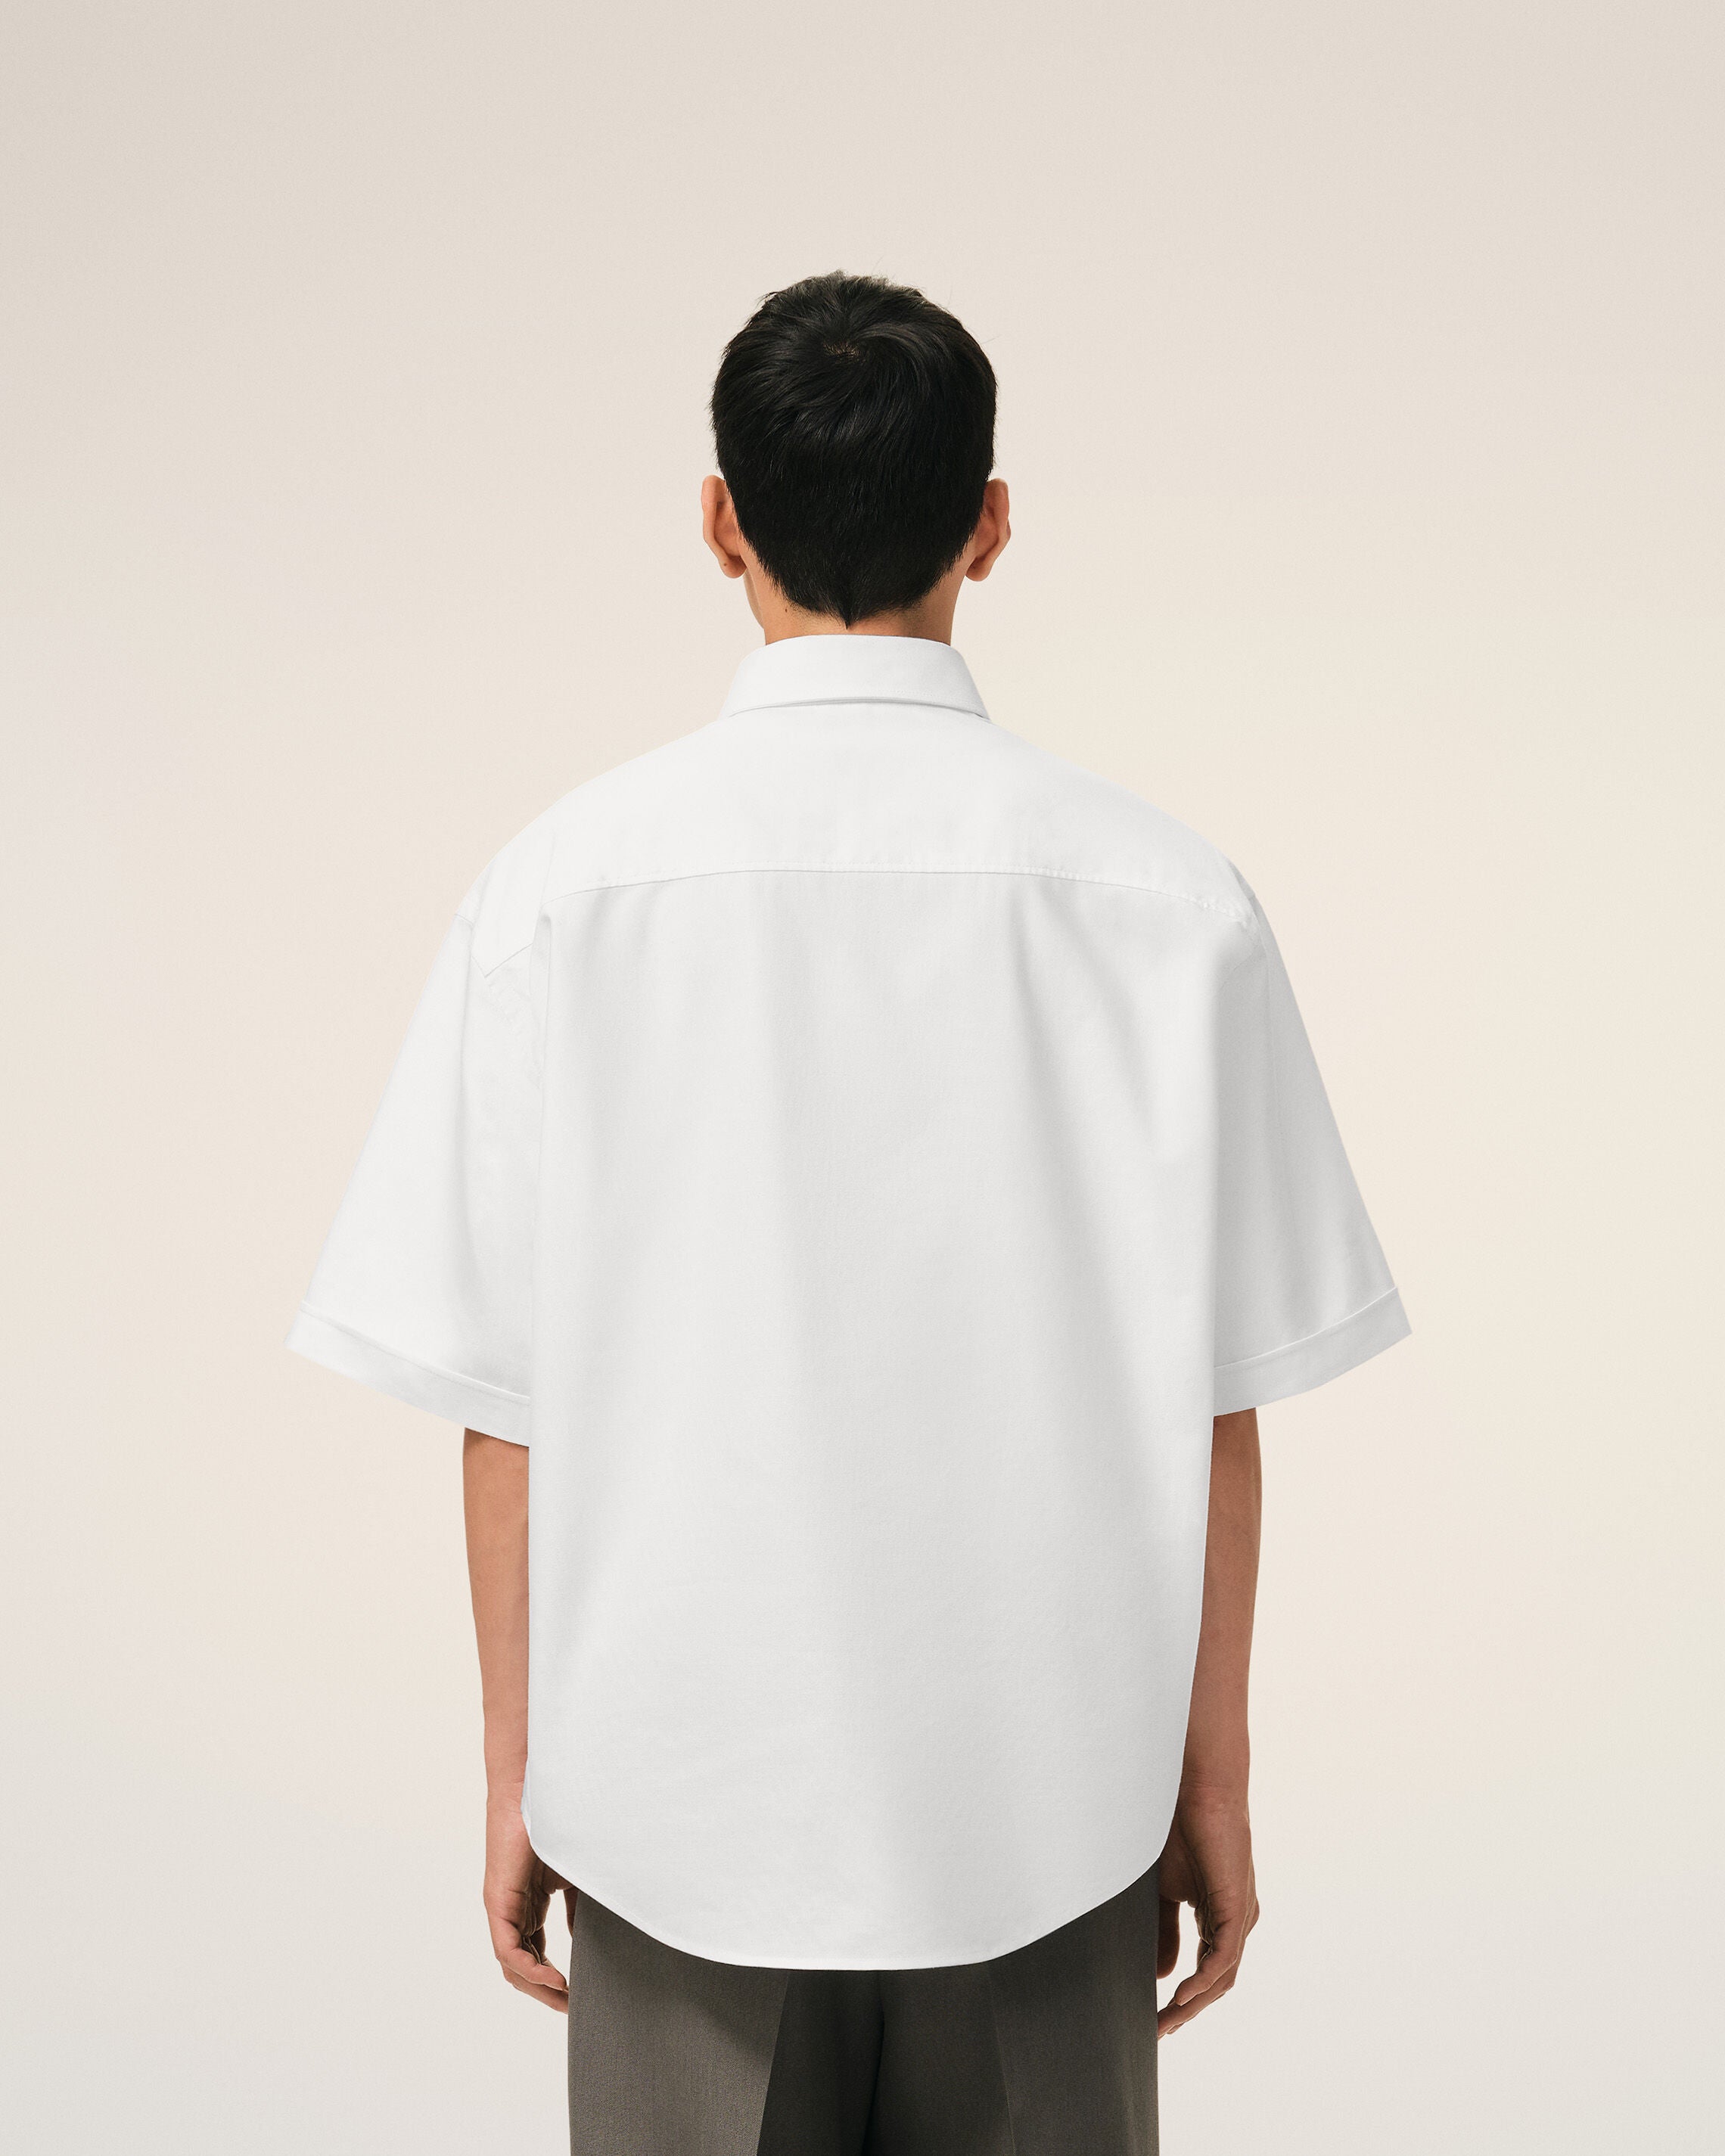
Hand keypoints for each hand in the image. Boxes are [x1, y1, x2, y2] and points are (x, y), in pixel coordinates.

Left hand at [484, 1793, 575, 2011]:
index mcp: (528, 1904)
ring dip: (537, 1987)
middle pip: (522, 1966)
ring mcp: (503, 1908)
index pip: (535, 1953)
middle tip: (571, 2009)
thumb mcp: (573, 1875)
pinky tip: (555, 1978)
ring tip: (564, 2000)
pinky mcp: (498, 1902)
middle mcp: (512, 1911)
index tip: (578, 1994)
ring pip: (512, 1964)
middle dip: (546, 1991)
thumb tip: (583, 1938)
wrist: (536, 1792)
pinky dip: (530, 1969)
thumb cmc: (555, 1825)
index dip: (553, 1977)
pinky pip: (508, 1949)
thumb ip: (577, 1906)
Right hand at [1155, 1781, 1258, 2036]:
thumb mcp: (1163, 1890)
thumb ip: (1165, 1930)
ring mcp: (1240, 1916)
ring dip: (1193, 2004)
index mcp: (1219, 1916)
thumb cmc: (1177, 1829)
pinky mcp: (1237, 1907)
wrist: (1195, 1787)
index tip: (1155, 2019)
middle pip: (1216, 1982)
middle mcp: (1236, 1921)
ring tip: (1164, 2021)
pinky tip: (1180, 1995)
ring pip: (1222, 1976)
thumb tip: (1165, 1975)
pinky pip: (1224, 1957)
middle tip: (1157, 2031)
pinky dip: (1203, 1980)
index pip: (1206, 1970)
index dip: (1184, 1999)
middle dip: (1187, 2011)